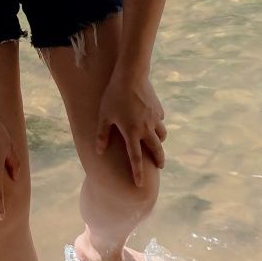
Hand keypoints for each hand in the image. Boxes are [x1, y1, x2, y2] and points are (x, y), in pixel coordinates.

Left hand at [96, 72, 165, 186]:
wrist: (131, 75)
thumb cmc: (113, 95)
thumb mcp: (104, 116)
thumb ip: (102, 135)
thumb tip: (99, 151)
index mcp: (131, 133)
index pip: (135, 158)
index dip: (138, 173)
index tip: (140, 185)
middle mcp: (146, 129)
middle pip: (156, 150)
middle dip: (159, 160)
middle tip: (160, 166)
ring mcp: (154, 118)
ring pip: (162, 135)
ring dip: (160, 142)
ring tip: (157, 145)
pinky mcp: (158, 108)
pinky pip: (160, 120)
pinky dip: (158, 124)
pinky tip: (153, 121)